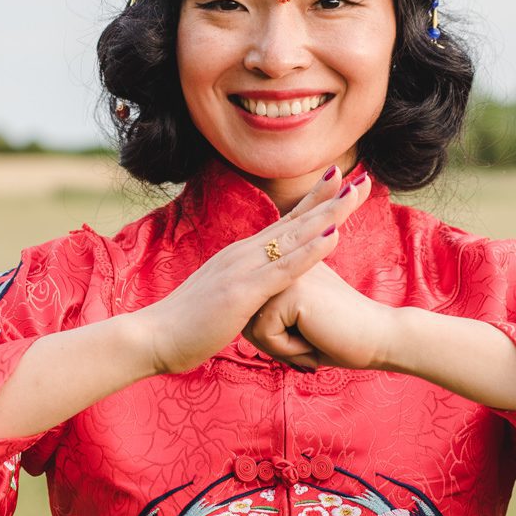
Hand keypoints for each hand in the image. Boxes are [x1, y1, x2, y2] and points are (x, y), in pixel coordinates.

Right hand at [134, 164, 372, 375]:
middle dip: (331, 197)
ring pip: (295, 236)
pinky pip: (283, 267)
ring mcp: (243, 269)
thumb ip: (241, 290)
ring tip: (356, 194)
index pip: (285, 223)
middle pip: (296, 220)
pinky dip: (311, 250)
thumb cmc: (186, 326)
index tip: (340, 182)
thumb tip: (256, 291)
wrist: (152, 337)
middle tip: (362, 177)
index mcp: (240, 256)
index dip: (314, 202)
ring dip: (328, 214)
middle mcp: (243, 253)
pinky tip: (334, 235)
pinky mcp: (243, 291)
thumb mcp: (221, 300)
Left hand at [244, 257, 404, 371]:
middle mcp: (283, 261)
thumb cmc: (341, 336)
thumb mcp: (298, 319)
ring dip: (280, 346)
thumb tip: (240, 322)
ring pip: (251, 326)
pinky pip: (264, 334)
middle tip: (311, 339)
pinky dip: (288, 349)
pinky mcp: (291, 291)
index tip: (309, 331)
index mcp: (286, 261)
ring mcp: (286, 273)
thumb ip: (269, 313)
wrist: (380, 338)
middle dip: (273, 341)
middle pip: (246, 315)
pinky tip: (316, 338)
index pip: (251, 305)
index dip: (273, 332)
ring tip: (314, 337)